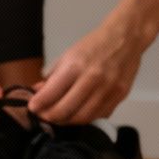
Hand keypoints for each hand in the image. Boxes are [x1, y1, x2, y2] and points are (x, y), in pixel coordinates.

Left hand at [31, 22, 145, 124]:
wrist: (126, 37)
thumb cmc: (94, 45)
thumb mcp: (68, 56)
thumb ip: (52, 77)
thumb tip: (37, 93)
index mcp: (75, 67)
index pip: (50, 95)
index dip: (37, 106)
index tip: (32, 108)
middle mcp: (92, 80)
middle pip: (64, 111)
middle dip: (49, 117)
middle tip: (43, 116)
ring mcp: (108, 90)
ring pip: (82, 118)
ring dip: (66, 121)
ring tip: (59, 117)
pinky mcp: (120, 96)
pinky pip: (99, 115)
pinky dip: (85, 118)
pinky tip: (78, 113)